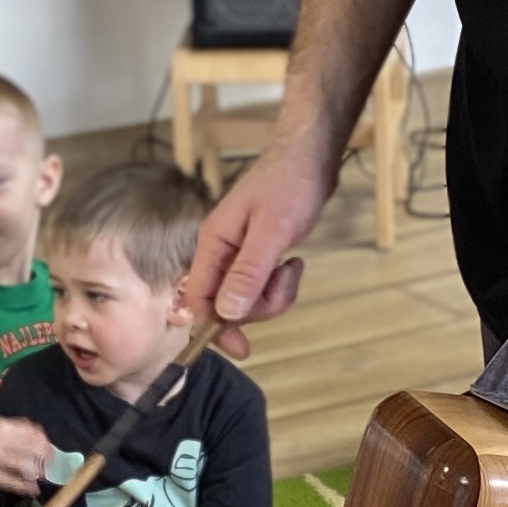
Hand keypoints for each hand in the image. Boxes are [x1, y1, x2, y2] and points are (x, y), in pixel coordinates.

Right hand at [0, 416, 54, 490]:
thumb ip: (18, 426)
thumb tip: (41, 432)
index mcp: (2, 427)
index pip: (31, 435)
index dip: (45, 443)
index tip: (51, 450)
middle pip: (30, 450)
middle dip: (44, 459)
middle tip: (50, 465)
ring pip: (23, 467)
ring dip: (37, 473)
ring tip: (42, 475)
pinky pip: (11, 482)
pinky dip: (24, 487)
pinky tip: (33, 489)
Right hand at [186, 135, 336, 355]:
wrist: (309, 158)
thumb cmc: (290, 185)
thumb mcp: (272, 231)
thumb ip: (249, 272)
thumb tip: (227, 313)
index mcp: (212, 244)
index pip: (198, 298)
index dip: (216, 328)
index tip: (243, 349)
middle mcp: (218, 252)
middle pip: (226, 305)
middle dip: (259, 304)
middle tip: (285, 278)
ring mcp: (236, 255)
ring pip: (246, 299)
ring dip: (274, 293)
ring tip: (292, 266)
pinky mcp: (254, 256)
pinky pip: (261, 287)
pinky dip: (279, 284)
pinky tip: (291, 262)